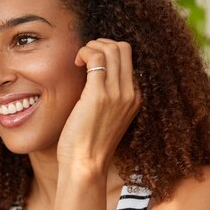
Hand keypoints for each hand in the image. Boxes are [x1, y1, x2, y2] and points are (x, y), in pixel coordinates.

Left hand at [57, 39, 140, 171]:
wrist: (86, 165)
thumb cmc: (89, 146)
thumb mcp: (106, 119)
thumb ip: (106, 99)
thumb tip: (92, 80)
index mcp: (135, 98)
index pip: (128, 59)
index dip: (108, 53)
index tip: (90, 63)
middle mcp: (130, 93)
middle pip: (123, 48)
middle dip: (101, 44)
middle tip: (84, 56)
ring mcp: (116, 93)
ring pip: (111, 48)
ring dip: (91, 46)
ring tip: (78, 59)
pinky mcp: (98, 95)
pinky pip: (95, 57)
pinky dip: (83, 52)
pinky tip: (75, 63)